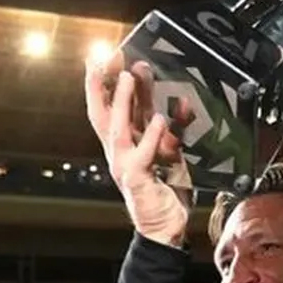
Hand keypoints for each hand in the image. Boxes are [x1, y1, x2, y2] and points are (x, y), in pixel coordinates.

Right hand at [86, 59, 190, 246]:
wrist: (167, 226)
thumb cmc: (166, 189)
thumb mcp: (172, 152)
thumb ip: (174, 128)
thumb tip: (180, 102)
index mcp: (123, 143)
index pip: (106, 107)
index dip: (102, 82)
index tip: (102, 56)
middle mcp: (118, 152)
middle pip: (102, 112)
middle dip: (102, 84)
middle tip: (107, 56)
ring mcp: (124, 166)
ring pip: (117, 128)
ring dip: (122, 102)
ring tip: (129, 77)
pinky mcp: (137, 179)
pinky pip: (143, 155)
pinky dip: (150, 137)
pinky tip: (159, 120)